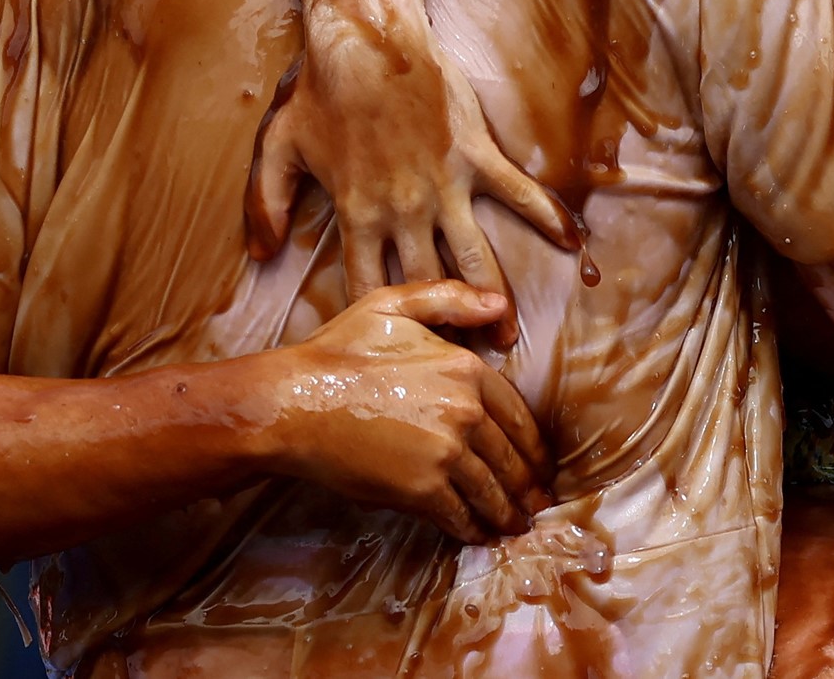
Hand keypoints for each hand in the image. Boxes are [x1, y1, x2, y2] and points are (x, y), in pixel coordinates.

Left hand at [246, 7, 579, 344]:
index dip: (385, 327)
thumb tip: (261, 255)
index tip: (397, 357)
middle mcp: (404, 210)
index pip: (371, 288)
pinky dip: (547, 216)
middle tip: (460, 367)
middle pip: (428, 286)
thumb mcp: (277, 148)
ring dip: (493, 299)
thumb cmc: (319, 91)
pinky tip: (572, 242)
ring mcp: (443, 184)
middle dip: (445, 330)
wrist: (366, 35)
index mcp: (357, 215)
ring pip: (475, 257)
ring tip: (507, 334)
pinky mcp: (474, 153)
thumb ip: (265, 205)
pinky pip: (518, 191)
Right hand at [259, 281, 551, 543]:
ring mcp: (445, 453)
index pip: (518, 414)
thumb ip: (449, 299)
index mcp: (465, 368)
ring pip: (491, 491)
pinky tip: (476, 534)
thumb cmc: (336, 351)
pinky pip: (460, 515)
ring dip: (507, 513)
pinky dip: (473, 529)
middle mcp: (465, 412)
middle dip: (528, 485)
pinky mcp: (421, 490)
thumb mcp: (390, 306)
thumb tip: (501, 305)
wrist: (294, 403)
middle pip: (511, 458)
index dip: (533, 443)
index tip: (539, 461)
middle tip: (536, 503)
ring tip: (513, 525)